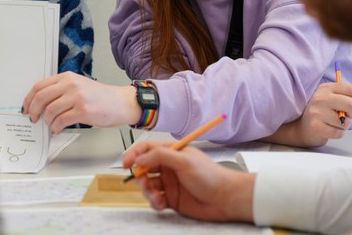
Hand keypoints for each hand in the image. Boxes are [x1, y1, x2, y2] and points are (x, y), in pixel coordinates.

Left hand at [22, 72, 140, 132]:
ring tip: (51, 125)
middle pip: (41, 98)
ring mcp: (77, 97)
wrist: (120, 102)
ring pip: (50, 111)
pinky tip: (58, 129)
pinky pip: (61, 121)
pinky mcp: (83, 111)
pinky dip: (56, 128)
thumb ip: (61, 90)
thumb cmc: (100, 97)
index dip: (28, 99)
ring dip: (47, 122)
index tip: (26, 108)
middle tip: (33, 119)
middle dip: (33, 111)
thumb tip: (40, 104)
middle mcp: (71, 84)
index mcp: (67, 77)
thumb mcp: (79, 85)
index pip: (39, 86)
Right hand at [123, 141, 254, 222]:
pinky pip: (155, 200)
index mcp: (172, 152)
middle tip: (143, 181)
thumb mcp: (184, 160)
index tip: (126, 163)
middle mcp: (169, 167)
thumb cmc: (210, 175)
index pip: (147, 149)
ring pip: (148, 185)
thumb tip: (140, 158)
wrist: (225, 198)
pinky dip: (154, 202)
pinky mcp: (171, 199)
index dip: (134, 154)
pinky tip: (161, 203)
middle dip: (140, 175)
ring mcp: (169, 183)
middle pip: (144, 168)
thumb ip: (160, 156)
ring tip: (155, 195)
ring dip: (147, 191)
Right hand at [265, 80, 351, 147]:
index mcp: (326, 88)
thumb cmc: (323, 111)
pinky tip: (330, 129)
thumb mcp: (337, 97)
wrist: (302, 127)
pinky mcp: (316, 126)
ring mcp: (316, 112)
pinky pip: (338, 132)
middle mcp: (320, 97)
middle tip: (346, 115)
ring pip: (345, 121)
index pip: (351, 89)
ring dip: (344, 125)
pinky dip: (338, 133)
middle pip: (351, 105)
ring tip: (335, 122)